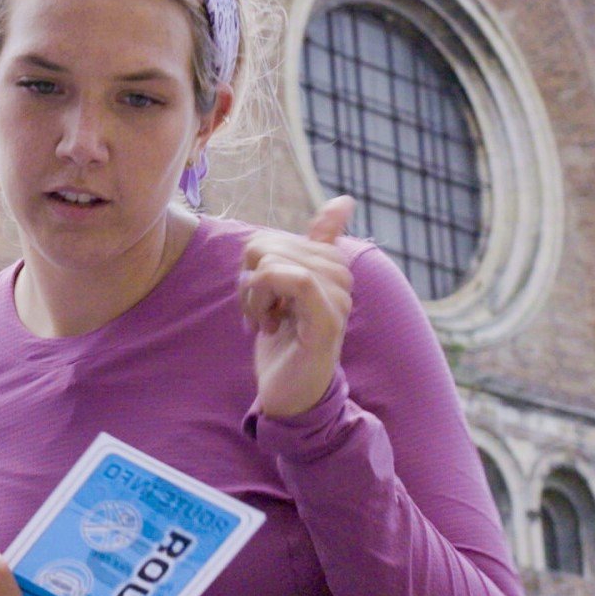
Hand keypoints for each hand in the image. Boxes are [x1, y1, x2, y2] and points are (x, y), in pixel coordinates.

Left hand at [239, 197, 355, 419]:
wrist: (289, 395)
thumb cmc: (285, 341)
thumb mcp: (285, 287)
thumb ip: (305, 247)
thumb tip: (346, 200)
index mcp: (331, 263)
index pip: (271, 236)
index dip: (252, 265)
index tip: (258, 296)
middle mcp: (341, 276)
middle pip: (266, 244)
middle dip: (248, 281)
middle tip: (261, 314)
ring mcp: (339, 298)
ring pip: (273, 260)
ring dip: (253, 296)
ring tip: (266, 322)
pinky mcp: (329, 320)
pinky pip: (297, 279)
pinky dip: (266, 298)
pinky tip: (267, 325)